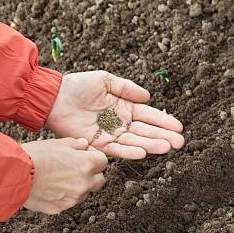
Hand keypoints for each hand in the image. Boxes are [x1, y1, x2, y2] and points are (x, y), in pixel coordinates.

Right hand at [22, 137, 106, 213]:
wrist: (16, 174)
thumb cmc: (35, 156)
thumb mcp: (57, 143)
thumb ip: (75, 145)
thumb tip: (84, 145)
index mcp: (86, 164)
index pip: (103, 161)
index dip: (94, 157)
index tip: (85, 155)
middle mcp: (84, 183)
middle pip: (99, 181)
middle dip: (92, 175)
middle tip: (77, 169)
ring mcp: (73, 198)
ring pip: (83, 193)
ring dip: (77, 187)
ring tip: (58, 179)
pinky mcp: (61, 208)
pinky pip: (67, 202)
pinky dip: (63, 197)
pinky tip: (49, 188)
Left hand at [46, 71, 183, 159]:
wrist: (54, 99)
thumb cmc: (78, 86)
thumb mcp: (105, 80)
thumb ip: (127, 88)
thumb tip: (148, 97)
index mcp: (125, 108)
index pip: (149, 116)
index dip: (164, 122)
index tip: (179, 127)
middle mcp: (120, 124)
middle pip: (146, 132)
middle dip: (163, 137)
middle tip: (180, 143)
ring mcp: (110, 135)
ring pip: (135, 142)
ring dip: (151, 145)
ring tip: (167, 148)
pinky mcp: (98, 145)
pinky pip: (116, 149)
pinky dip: (129, 151)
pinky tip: (143, 152)